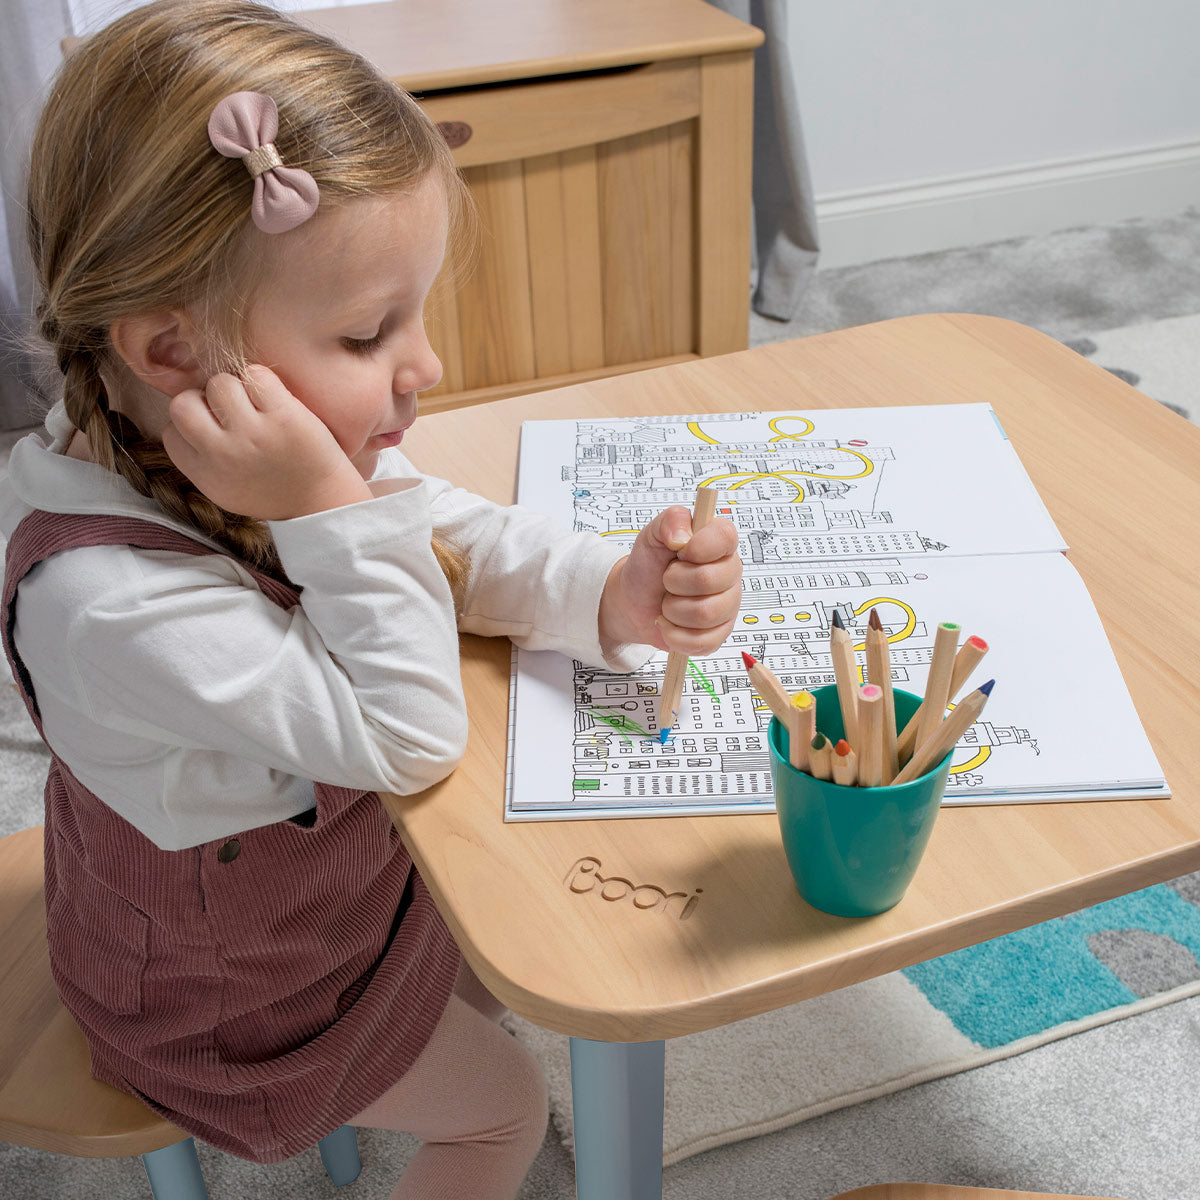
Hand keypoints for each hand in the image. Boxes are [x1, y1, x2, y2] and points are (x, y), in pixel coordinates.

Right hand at [161, 365, 371, 518]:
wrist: (323, 502)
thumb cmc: (273, 489)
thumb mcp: (224, 487)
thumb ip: (200, 457)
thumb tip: (184, 412)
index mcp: (205, 475)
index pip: (171, 432)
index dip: (191, 424)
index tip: (214, 429)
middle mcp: (224, 455)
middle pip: (183, 403)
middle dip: (203, 400)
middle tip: (230, 412)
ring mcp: (254, 435)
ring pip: (220, 384)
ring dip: (236, 387)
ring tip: (256, 406)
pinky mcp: (285, 417)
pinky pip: (256, 375)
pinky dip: (263, 380)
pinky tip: (274, 399)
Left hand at [599, 505, 741, 653]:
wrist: (634, 601)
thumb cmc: (648, 566)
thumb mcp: (652, 534)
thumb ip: (671, 520)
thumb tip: (683, 535)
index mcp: (719, 542)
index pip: (725, 537)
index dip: (698, 547)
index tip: (679, 551)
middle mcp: (729, 573)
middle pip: (708, 580)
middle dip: (674, 582)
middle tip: (667, 580)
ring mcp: (728, 605)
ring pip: (704, 614)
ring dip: (673, 610)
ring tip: (668, 602)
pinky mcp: (719, 634)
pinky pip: (701, 641)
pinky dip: (674, 634)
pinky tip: (670, 623)